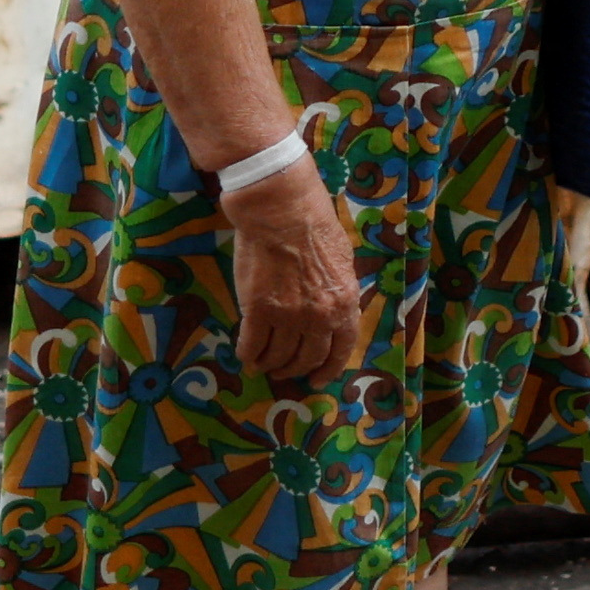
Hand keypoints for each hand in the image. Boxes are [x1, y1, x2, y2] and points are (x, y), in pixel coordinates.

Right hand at [226, 153, 364, 384]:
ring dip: (271, 365)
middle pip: (308, 357)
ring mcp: (287, 315)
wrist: (281, 209)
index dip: (328, 370)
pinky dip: (248, 354)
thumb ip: (338, 291)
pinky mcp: (257, 309)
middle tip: (285, 372)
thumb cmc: (314, 225)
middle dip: (296, 370)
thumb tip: (333, 310)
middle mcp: (318, 316)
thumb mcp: (341, 261)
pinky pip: (252, 343)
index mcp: (344, 303)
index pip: (341, 349)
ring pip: (279, 355)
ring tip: (263, 365)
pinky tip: (246, 355)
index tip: (318, 380)